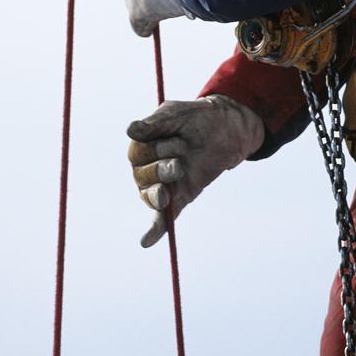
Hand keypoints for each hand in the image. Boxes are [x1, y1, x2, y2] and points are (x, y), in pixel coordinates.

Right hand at [127, 95, 264, 246]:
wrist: (225, 128)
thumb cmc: (195, 118)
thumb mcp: (175, 114)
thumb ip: (154, 123)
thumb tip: (130, 131)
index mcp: (141, 147)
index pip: (137, 154)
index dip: (155, 148)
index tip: (176, 138)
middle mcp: (146, 169)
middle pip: (143, 176)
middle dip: (163, 166)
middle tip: (182, 154)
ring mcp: (162, 186)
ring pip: (152, 196)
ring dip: (162, 189)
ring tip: (178, 171)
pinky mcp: (179, 199)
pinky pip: (162, 219)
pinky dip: (154, 230)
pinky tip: (146, 241)